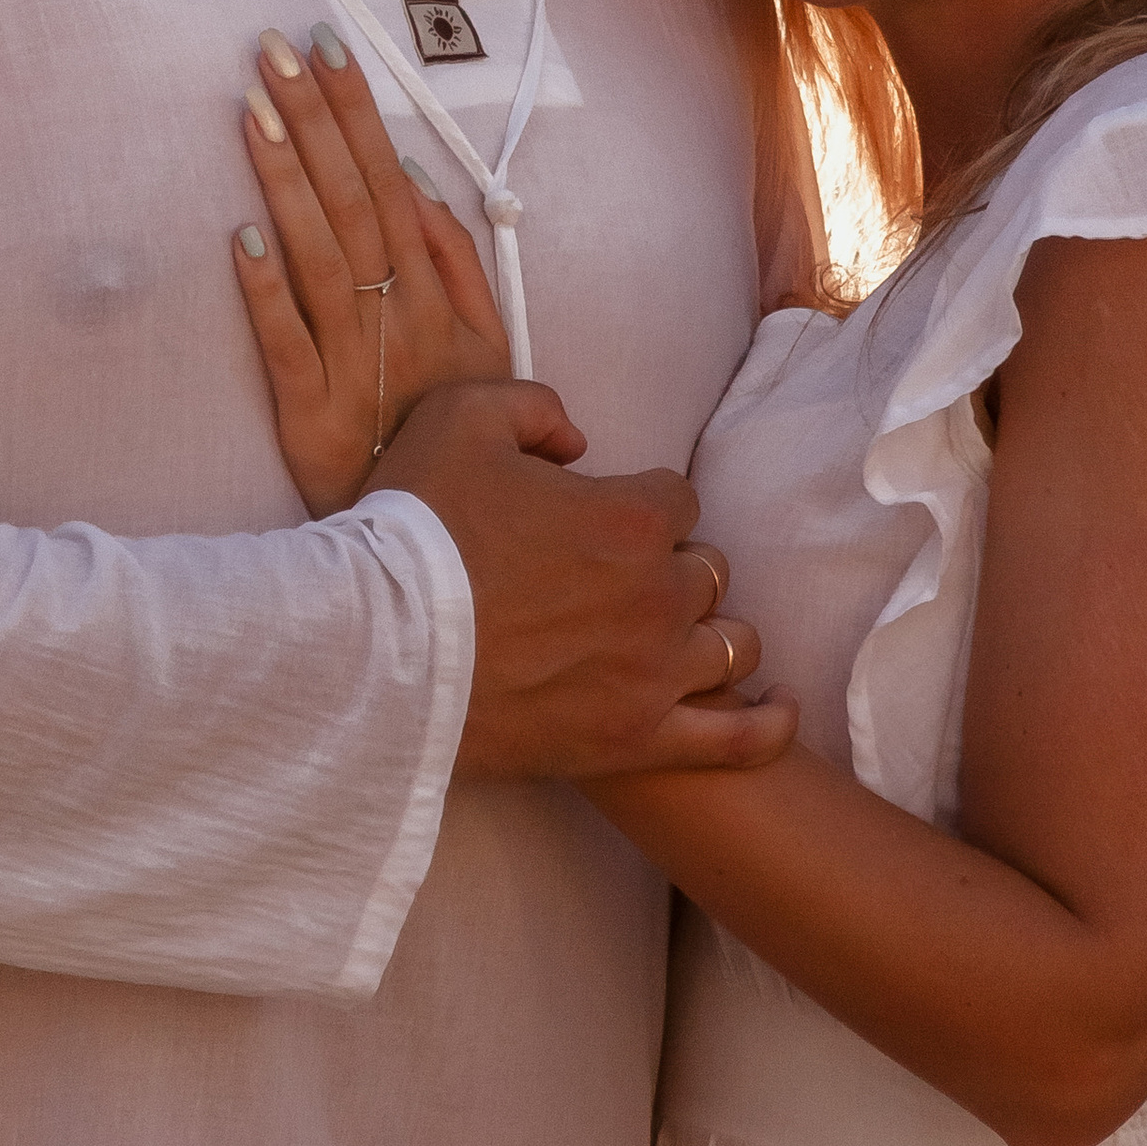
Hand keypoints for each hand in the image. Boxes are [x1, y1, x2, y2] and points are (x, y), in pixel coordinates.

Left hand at [233, 27, 513, 512]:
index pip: (392, 186)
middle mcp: (400, 322)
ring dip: (287, 180)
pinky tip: (241, 233)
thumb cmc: (451, 434)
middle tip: (275, 48)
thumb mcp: (486, 349)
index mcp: (439, 300)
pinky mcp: (311, 418)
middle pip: (354, 205)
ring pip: (319, 258)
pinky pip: (286, 346)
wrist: (439, 547)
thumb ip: (456, 263)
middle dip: (318, 121)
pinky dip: (266, 291)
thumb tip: (413, 179)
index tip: (329, 48)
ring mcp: (355, 367)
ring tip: (254, 106)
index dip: (360, 117)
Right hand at [375, 383, 795, 785]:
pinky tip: (776, 705)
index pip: (676, 499)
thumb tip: (576, 440)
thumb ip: (533, 404)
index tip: (595, 520)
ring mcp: (653, 674)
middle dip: (668, 568)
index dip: (637, 504)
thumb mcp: (459, 416)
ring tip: (664, 637)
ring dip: (702, 632)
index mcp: (630, 517)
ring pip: (727, 645)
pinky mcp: (634, 741)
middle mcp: (659, 595)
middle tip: (608, 581)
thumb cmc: (412, 532)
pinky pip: (737, 739)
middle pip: (705, 572)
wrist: (371, 652)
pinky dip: (766, 722)